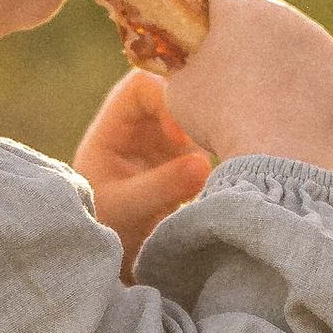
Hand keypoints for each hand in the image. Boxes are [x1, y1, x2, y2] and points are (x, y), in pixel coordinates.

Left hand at [72, 69, 210, 272]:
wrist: (119, 248)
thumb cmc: (108, 223)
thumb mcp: (126, 208)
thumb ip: (160, 187)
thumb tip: (204, 164)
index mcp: (116, 121)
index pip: (142, 85)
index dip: (164, 100)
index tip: (179, 139)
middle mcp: (145, 119)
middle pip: (179, 90)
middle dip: (197, 114)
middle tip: (211, 149)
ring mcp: (171, 134)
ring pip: (202, 113)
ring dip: (213, 135)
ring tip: (216, 169)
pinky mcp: (192, 153)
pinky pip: (215, 138)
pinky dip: (223, 151)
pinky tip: (224, 175)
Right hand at [164, 0, 332, 173]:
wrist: (278, 152)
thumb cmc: (219, 117)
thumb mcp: (179, 89)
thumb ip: (184, 63)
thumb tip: (188, 62)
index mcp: (239, 8)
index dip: (211, 4)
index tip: (207, 25)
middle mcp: (281, 13)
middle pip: (260, 15)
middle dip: (248, 36)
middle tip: (234, 76)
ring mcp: (315, 38)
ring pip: (292, 42)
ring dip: (279, 60)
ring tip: (263, 101)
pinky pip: (317, 69)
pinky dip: (306, 85)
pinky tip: (291, 112)